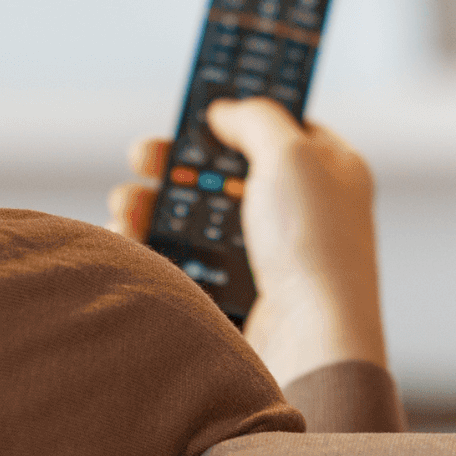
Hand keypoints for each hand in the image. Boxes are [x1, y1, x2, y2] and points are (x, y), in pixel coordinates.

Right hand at [108, 99, 386, 382]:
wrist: (311, 345)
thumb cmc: (314, 247)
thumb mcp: (291, 154)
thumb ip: (256, 118)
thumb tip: (226, 110)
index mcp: (329, 172)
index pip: (282, 130)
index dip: (239, 117)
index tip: (197, 112)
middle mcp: (302, 212)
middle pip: (226, 172)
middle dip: (177, 162)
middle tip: (142, 157)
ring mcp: (269, 257)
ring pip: (199, 218)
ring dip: (154, 204)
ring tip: (125, 205)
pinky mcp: (239, 296)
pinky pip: (187, 262)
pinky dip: (155, 247)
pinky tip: (128, 238)